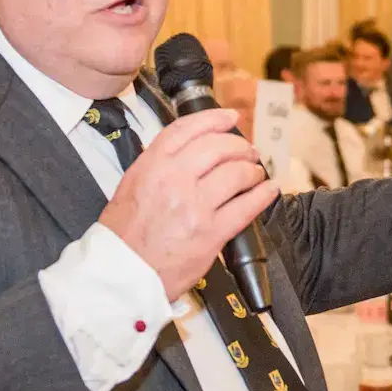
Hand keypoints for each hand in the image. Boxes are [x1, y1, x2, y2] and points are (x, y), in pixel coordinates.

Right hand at [99, 109, 278, 301]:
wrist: (123, 273)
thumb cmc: (124, 235)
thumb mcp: (131, 185)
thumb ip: (157, 164)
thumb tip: (187, 150)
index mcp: (152, 166)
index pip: (188, 129)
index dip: (214, 118)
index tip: (230, 117)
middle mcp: (174, 180)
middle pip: (218, 147)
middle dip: (239, 146)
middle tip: (248, 151)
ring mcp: (195, 206)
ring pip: (237, 173)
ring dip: (253, 169)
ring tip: (255, 172)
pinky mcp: (212, 233)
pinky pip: (247, 206)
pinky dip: (263, 194)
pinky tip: (269, 190)